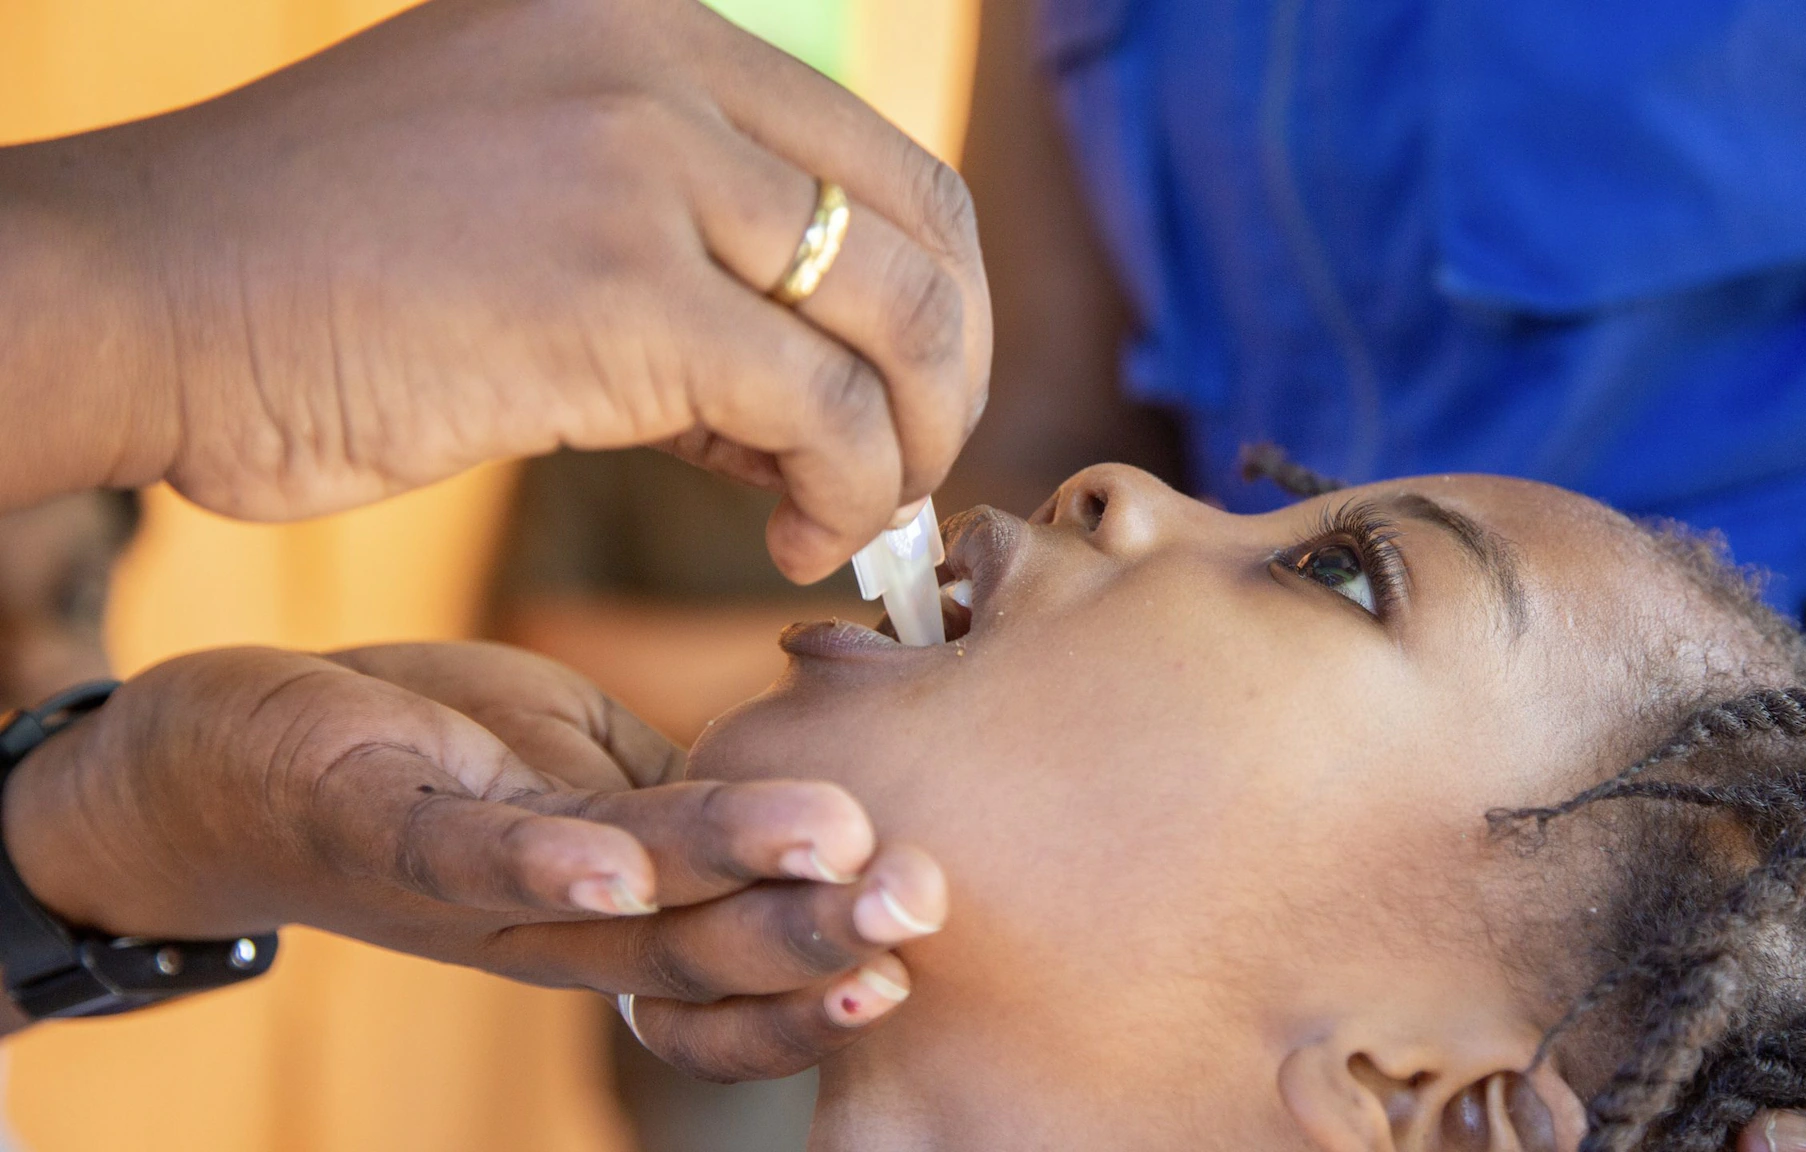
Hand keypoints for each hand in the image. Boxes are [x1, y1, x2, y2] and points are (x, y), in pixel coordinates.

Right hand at [0, 0, 989, 583]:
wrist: (143, 299)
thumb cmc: (317, 276)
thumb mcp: (534, 207)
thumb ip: (686, 263)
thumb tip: (823, 396)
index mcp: (651, 27)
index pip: (883, 164)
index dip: (932, 301)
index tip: (905, 400)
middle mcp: (664, 68)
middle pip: (919, 234)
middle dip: (944, 377)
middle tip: (906, 473)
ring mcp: (643, 166)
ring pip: (893, 321)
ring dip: (905, 446)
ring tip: (841, 520)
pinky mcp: (618, 294)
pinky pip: (820, 409)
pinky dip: (846, 491)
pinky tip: (790, 538)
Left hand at [1, 643, 948, 1078]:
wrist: (220, 761)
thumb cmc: (428, 754)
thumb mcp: (584, 763)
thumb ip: (687, 793)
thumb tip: (813, 788)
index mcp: (619, 912)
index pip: (733, 968)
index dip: (820, 977)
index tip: (930, 937)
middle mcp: (558, 929)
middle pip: (704, 948)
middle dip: (820, 932)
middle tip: (926, 900)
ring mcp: (471, 888)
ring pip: (621, 904)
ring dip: (731, 886)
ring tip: (837, 854)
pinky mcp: (381, 823)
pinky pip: (470, 853)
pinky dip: (547, 861)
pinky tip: (617, 859)